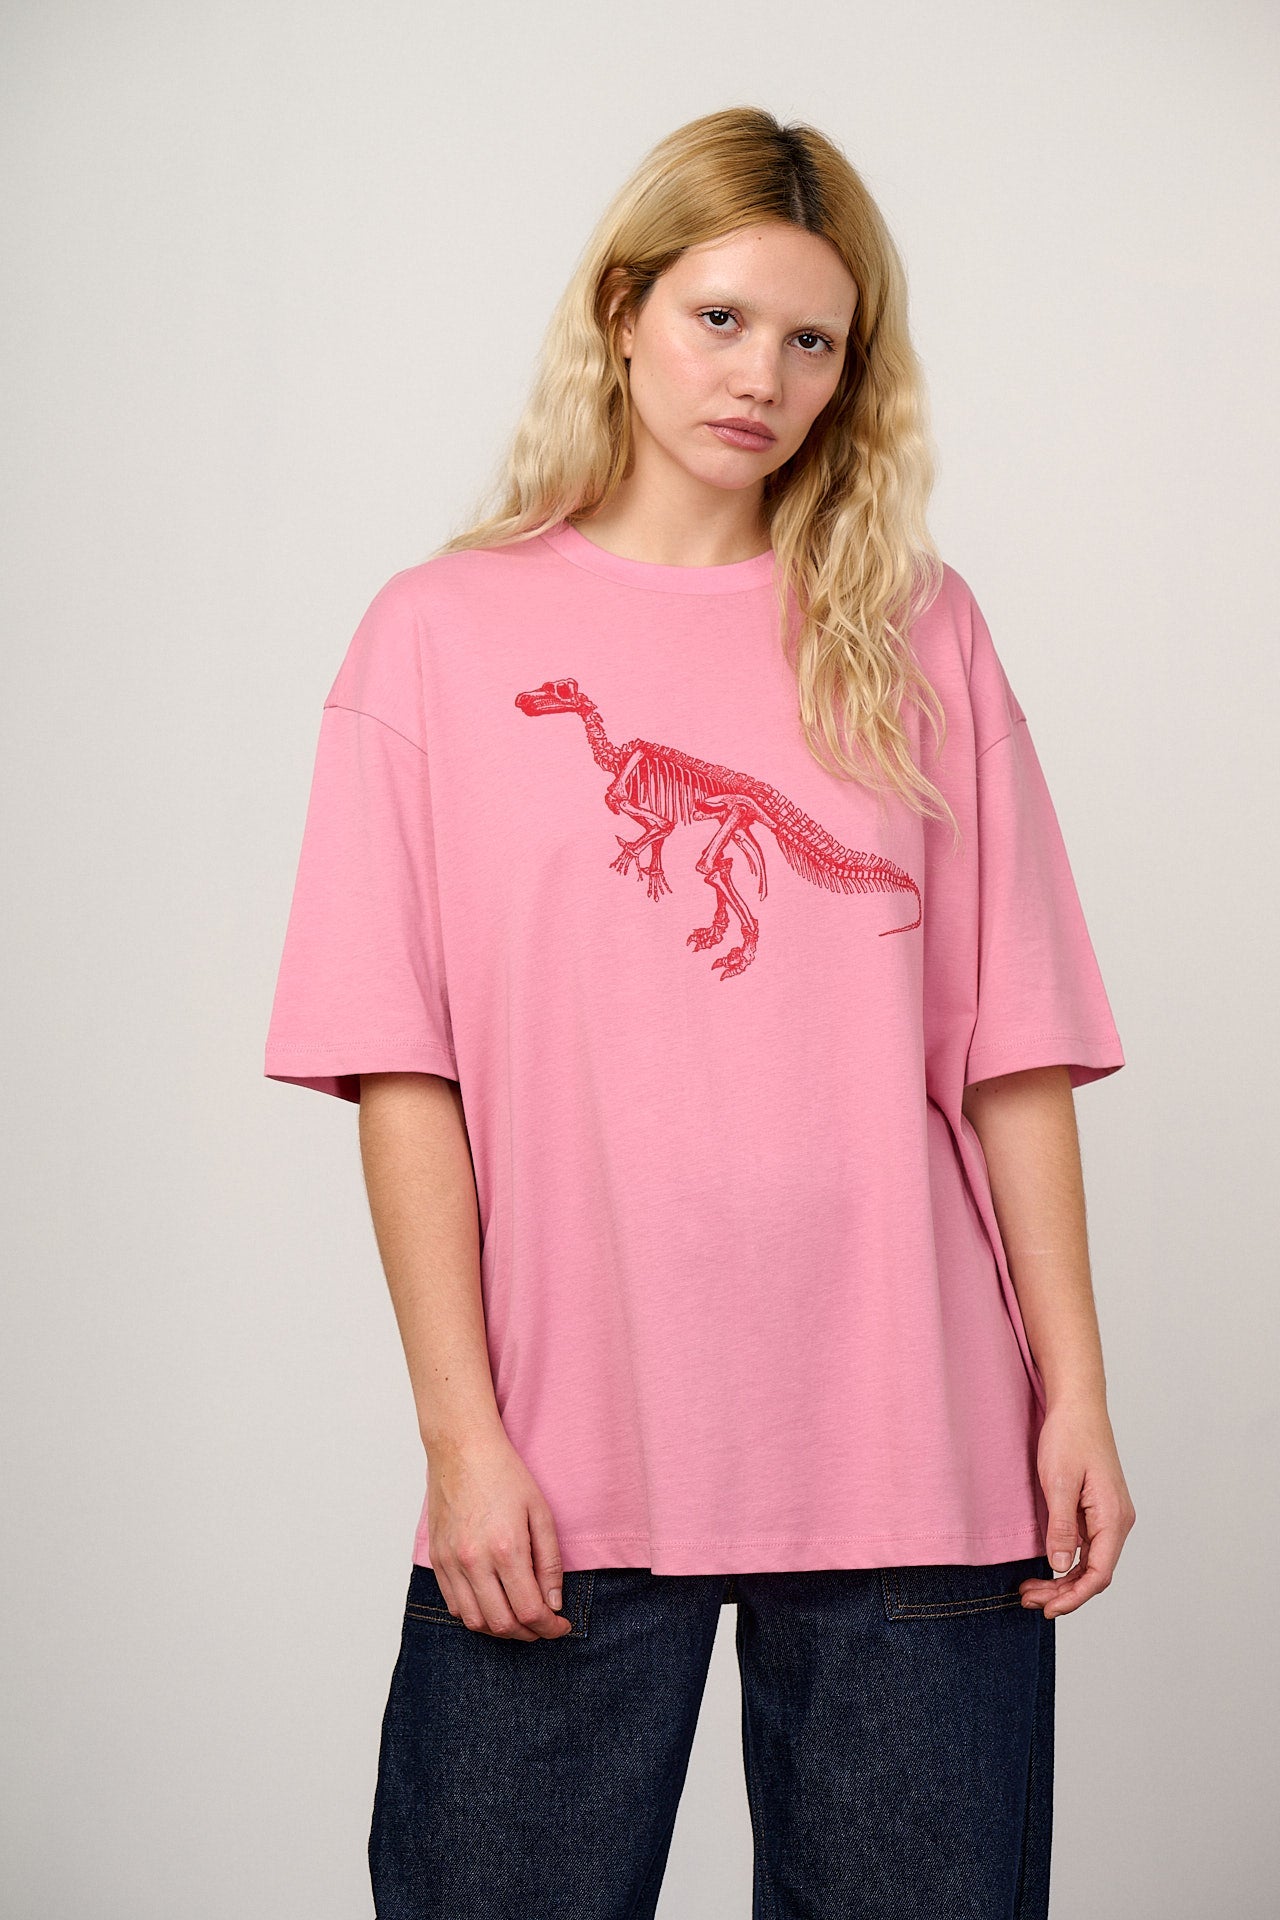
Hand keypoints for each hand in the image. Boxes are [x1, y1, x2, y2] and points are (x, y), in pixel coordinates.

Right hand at [424, 1425, 572, 1638]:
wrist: (462, 1450)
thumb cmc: (504, 1475)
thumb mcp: (541, 1512)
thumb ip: (550, 1562)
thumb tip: (553, 1602)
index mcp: (506, 1548)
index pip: (530, 1611)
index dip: (550, 1627)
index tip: (562, 1626)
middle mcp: (474, 1561)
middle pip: (503, 1624)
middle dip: (529, 1634)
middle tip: (544, 1625)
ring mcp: (451, 1562)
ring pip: (475, 1622)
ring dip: (501, 1630)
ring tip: (520, 1619)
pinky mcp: (437, 1560)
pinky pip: (454, 1606)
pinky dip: (476, 1616)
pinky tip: (493, 1606)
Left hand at [1019, 1399, 1136, 1617]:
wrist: (1078, 1405)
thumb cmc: (1070, 1436)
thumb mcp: (1059, 1482)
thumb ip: (1062, 1527)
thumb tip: (1062, 1566)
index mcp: (1113, 1518)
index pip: (1098, 1574)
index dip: (1073, 1598)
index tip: (1047, 1610)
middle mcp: (1117, 1521)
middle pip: (1094, 1573)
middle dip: (1063, 1593)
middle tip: (1028, 1601)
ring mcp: (1109, 1516)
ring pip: (1090, 1562)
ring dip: (1063, 1580)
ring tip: (1031, 1590)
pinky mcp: (1098, 1509)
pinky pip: (1087, 1546)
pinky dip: (1067, 1561)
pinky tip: (1046, 1568)